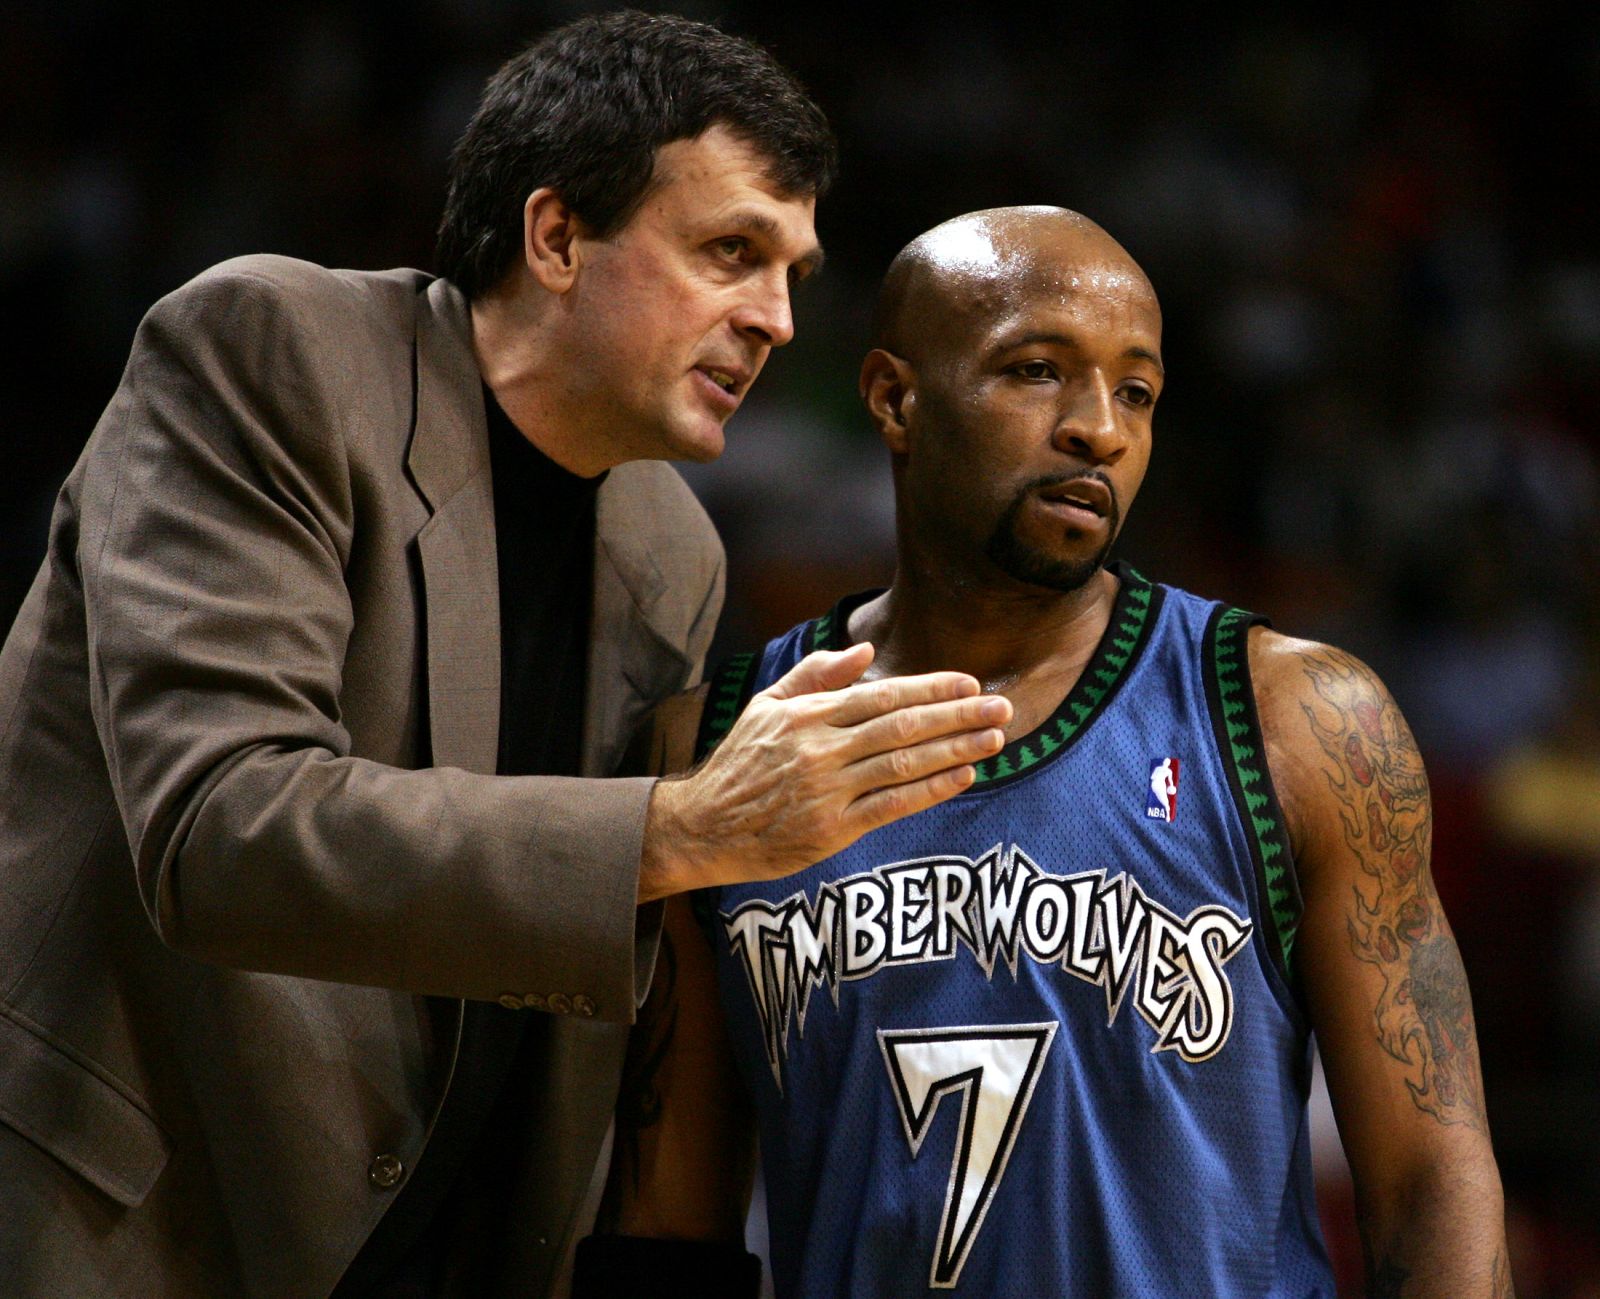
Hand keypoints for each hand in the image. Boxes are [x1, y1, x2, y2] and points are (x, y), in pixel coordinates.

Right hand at [639, 643, 1010, 900]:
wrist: (702, 827)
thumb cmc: (739, 765)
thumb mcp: (765, 707)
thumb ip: (815, 675)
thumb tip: (865, 650)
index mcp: (806, 714)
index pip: (882, 694)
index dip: (931, 689)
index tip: (970, 683)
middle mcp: (819, 748)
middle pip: (902, 726)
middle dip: (958, 715)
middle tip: (1003, 707)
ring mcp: (826, 791)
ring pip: (903, 764)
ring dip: (955, 750)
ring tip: (995, 738)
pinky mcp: (830, 830)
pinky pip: (891, 806)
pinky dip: (930, 790)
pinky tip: (963, 776)